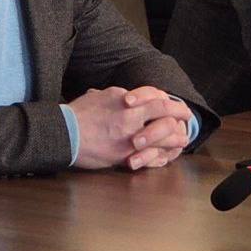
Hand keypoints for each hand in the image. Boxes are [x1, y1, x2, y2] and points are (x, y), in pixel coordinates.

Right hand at [69, 86, 193, 170]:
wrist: (63, 134)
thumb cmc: (75, 115)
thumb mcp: (96, 97)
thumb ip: (112, 96)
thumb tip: (120, 95)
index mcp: (123, 98)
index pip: (153, 96)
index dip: (167, 100)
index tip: (174, 103)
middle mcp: (130, 113)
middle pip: (163, 111)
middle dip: (179, 113)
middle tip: (187, 117)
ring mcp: (129, 134)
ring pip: (163, 134)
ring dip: (176, 137)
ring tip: (183, 139)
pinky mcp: (125, 153)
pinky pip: (151, 155)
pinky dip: (162, 155)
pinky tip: (168, 155)